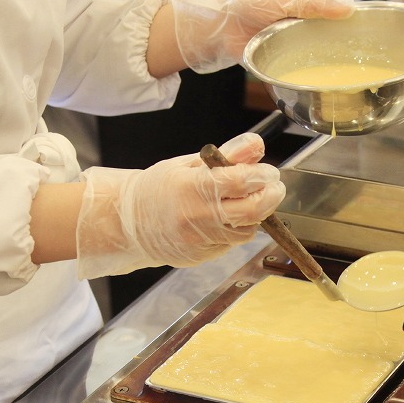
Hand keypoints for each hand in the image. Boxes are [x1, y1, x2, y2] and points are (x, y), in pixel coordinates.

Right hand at [74, 133, 284, 278]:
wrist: (130, 222)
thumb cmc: (159, 188)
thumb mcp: (189, 164)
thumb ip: (227, 155)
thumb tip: (257, 146)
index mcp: (191, 187)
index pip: (240, 181)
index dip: (262, 176)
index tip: (268, 172)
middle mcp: (196, 217)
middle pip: (252, 211)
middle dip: (271, 197)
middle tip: (273, 186)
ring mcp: (199, 241)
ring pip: (246, 230)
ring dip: (256, 214)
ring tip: (246, 200)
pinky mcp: (201, 256)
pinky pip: (231, 243)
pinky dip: (237, 228)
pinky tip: (226, 217)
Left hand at [171, 0, 353, 73]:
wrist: (218, 30)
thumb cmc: (247, 7)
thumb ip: (314, 3)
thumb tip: (348, 6)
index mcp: (307, 6)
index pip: (340, 13)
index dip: (358, 22)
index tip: (377, 31)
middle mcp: (304, 27)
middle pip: (334, 38)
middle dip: (350, 48)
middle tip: (369, 58)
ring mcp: (295, 47)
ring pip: (322, 56)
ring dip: (333, 65)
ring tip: (353, 73)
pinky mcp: (285, 64)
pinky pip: (304, 71)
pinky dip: (314, 77)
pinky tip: (326, 82)